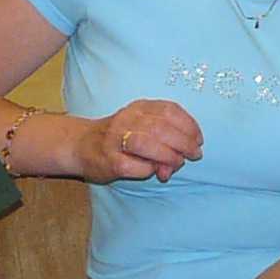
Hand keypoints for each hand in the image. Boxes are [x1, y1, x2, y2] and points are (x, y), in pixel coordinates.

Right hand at [83, 100, 201, 183]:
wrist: (80, 145)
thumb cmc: (118, 137)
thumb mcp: (141, 127)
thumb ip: (164, 138)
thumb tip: (180, 160)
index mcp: (139, 107)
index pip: (170, 110)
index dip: (189, 125)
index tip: (199, 139)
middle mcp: (127, 119)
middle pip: (162, 127)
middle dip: (184, 143)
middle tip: (194, 155)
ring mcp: (116, 139)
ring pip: (149, 143)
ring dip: (169, 155)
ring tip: (177, 163)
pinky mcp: (110, 161)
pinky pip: (136, 165)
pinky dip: (150, 169)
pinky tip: (153, 170)